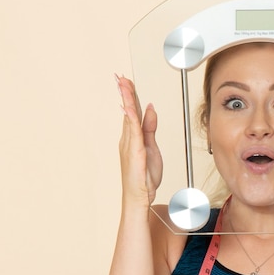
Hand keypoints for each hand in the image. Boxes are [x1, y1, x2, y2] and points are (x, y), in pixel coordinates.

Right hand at [116, 74, 162, 205]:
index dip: (131, 96)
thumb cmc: (144, 177)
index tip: (127, 81)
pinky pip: (133, 131)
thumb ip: (150, 128)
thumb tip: (150, 109)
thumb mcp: (152, 148)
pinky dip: (131, 117)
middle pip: (128, 110)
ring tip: (123, 84)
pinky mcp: (134, 152)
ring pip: (128, 117)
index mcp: (133, 137)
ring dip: (126, 100)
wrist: (140, 197)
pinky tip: (130, 107)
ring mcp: (129, 145)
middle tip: (121, 77)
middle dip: (125, 92)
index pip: (133, 112)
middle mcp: (128, 138)